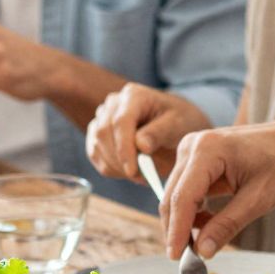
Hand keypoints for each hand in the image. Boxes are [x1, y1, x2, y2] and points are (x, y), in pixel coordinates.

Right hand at [86, 84, 211, 181]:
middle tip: (140, 178)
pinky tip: (129, 172)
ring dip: (116, 166)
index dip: (124, 148)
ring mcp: (102, 117)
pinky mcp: (97, 134)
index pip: (120, 122)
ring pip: (97, 145)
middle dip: (119, 160)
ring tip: (141, 176)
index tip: (133, 170)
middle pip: (103, 133)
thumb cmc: (179, 122)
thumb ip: (159, 133)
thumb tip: (141, 145)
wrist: (175, 125)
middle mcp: (113, 103)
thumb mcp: (177, 125)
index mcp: (134, 95)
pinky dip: (110, 168)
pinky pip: (95, 155)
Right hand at [159, 118, 274, 259]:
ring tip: (202, 244)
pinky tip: (208, 225)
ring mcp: (193, 150)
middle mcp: (193, 146)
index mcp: (207, 150)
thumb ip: (226, 225)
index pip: (182, 198)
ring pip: (176, 195)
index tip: (175, 258)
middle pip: (173, 197)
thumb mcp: (258, 199)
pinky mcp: (197, 158)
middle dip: (178, 230)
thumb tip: (202, 251)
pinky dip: (193, 211)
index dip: (177, 231)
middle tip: (188, 260)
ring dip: (184, 222)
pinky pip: (186, 189)